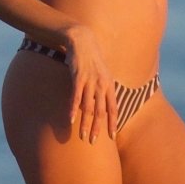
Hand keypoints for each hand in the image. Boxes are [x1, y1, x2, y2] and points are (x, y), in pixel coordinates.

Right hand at [59, 24, 118, 141]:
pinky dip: (73, 110)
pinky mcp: (78, 78)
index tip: (112, 137)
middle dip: (98, 128)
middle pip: (101, 111)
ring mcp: (90, 82)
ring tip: (83, 137)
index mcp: (109, 85)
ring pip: (88, 108)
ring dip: (86, 124)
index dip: (113, 123)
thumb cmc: (91, 58)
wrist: (82, 41)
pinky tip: (71, 121)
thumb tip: (103, 103)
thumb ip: (103, 88)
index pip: (113, 108)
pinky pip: (76, 98)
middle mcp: (101, 85)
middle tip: (94, 142)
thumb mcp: (102, 73)